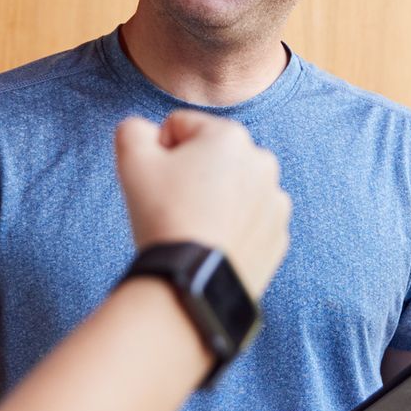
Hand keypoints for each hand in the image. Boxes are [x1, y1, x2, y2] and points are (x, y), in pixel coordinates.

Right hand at [115, 112, 290, 295]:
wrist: (192, 283)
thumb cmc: (164, 217)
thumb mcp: (132, 159)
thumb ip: (134, 129)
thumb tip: (146, 132)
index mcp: (230, 135)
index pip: (181, 127)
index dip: (160, 153)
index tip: (158, 183)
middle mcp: (262, 162)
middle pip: (210, 158)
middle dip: (192, 174)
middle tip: (175, 206)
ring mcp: (275, 201)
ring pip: (231, 189)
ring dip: (214, 200)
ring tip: (195, 227)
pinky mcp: (278, 235)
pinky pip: (247, 221)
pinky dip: (231, 228)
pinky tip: (213, 244)